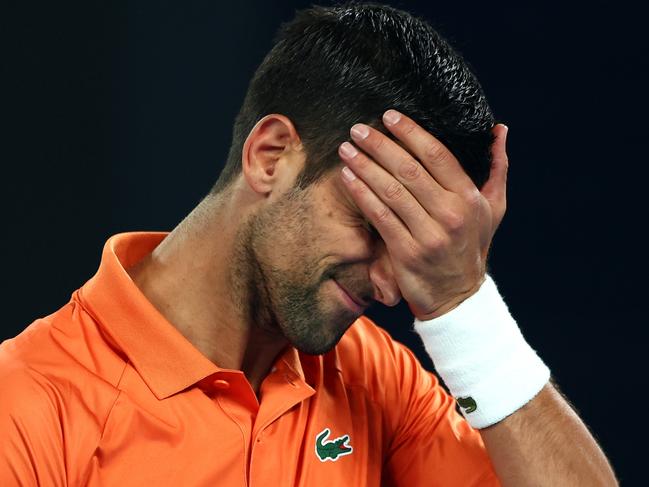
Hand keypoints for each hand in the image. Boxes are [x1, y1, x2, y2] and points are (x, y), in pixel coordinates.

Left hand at [338, 110, 508, 319]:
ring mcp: (429, 234)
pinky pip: (380, 216)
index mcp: (469, 198)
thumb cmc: (472, 247)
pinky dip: (362, 194)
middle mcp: (451, 214)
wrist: (458, 297)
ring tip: (347, 149)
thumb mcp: (493, 209)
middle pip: (410, 169)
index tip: (389, 116)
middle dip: (380, 145)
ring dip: (365, 166)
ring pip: (391, 191)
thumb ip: (496, 168)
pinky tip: (348, 178)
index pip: (437, 155)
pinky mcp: (407, 252)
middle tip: (358, 129)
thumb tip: (499, 130)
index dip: (411, 133)